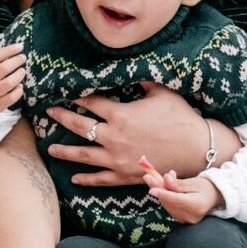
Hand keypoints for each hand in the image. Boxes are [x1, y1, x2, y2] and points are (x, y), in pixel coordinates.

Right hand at [0, 38, 24, 143]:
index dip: (9, 50)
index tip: (20, 46)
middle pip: (4, 69)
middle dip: (16, 61)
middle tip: (23, 58)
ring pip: (9, 83)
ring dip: (19, 75)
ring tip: (22, 71)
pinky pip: (12, 97)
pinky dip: (18, 90)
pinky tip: (19, 85)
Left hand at [45, 84, 211, 185]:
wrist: (198, 149)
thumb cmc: (181, 118)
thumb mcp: (162, 92)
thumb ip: (143, 80)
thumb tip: (132, 68)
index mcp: (121, 115)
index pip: (91, 103)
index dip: (77, 97)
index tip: (65, 93)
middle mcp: (114, 137)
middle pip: (79, 126)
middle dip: (62, 118)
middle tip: (48, 113)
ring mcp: (117, 159)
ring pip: (83, 155)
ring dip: (65, 151)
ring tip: (50, 148)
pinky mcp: (125, 175)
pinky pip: (101, 179)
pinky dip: (86, 179)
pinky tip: (74, 178)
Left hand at [142, 169, 219, 224]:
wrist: (213, 198)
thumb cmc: (204, 187)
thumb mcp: (193, 182)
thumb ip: (177, 183)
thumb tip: (164, 179)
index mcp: (197, 206)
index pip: (177, 200)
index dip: (164, 194)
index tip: (151, 189)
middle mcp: (191, 216)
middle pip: (169, 202)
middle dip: (158, 188)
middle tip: (148, 175)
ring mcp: (185, 220)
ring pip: (167, 204)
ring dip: (160, 191)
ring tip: (157, 177)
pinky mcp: (180, 220)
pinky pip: (168, 207)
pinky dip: (164, 197)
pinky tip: (163, 187)